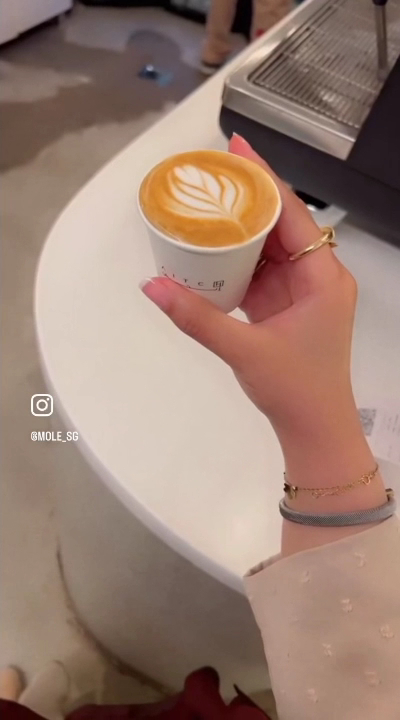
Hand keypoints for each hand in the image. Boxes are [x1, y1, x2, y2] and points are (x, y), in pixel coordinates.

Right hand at [140, 135, 357, 437]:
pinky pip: (263, 270)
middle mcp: (317, 276)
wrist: (314, 428)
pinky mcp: (288, 305)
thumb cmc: (294, 389)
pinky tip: (213, 247)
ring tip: (207, 203)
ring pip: (271, 246)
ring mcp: (302, 291)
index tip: (236, 149)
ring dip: (242, 228)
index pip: (293, 214)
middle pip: (282, 223)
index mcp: (323, 277)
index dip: (264, 179)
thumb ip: (196, 316)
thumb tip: (151, 285)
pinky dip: (240, 259)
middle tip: (211, 175)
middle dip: (248, 198)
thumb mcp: (244, 350)